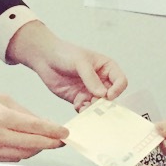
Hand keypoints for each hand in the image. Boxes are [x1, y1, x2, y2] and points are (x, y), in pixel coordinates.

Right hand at [0, 80, 68, 161]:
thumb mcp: (2, 99)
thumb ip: (24, 113)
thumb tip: (42, 123)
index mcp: (2, 118)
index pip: (36, 128)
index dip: (54, 132)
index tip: (65, 134)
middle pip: (34, 144)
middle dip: (50, 143)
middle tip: (61, 140)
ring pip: (25, 154)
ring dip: (38, 148)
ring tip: (45, 141)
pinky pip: (13, 158)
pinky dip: (23, 152)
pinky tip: (26, 145)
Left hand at [7, 21, 127, 110]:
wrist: (44, 58)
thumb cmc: (64, 53)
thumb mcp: (80, 62)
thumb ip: (91, 78)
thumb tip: (103, 95)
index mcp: (107, 68)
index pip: (121, 81)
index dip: (117, 90)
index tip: (108, 95)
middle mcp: (101, 81)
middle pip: (111, 96)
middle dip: (105, 102)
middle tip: (95, 103)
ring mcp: (90, 91)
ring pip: (99, 105)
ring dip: (94, 109)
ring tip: (85, 107)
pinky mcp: (79, 99)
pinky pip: (85, 109)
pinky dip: (83, 111)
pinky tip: (77, 106)